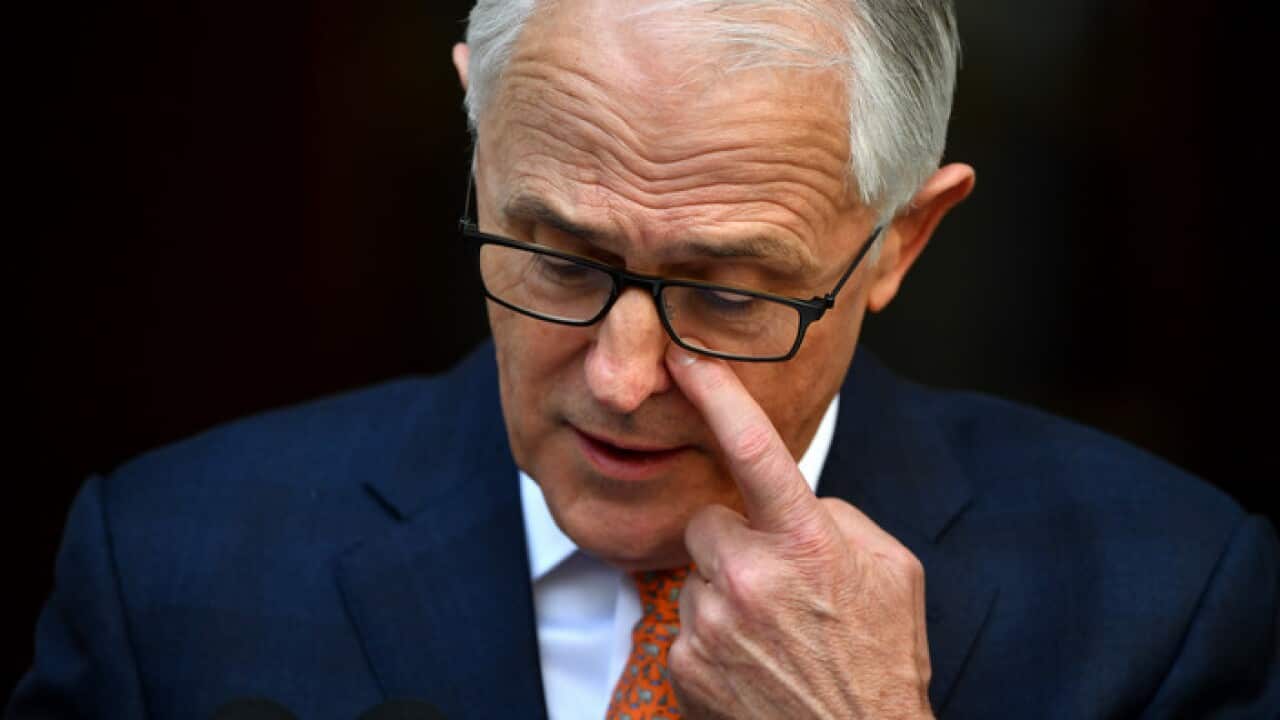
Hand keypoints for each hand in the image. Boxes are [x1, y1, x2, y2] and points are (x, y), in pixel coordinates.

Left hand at [664, 345, 933, 719]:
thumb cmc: (881, 659)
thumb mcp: (890, 571)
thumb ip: (836, 517)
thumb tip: (794, 500)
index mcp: (806, 544)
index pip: (756, 450)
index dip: (719, 395)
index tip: (687, 358)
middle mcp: (750, 578)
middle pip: (707, 521)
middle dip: (732, 539)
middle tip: (772, 579)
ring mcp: (713, 624)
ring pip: (696, 574)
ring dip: (724, 592)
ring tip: (772, 631)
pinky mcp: (686, 664)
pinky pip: (687, 624)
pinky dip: (713, 637)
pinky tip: (752, 660)